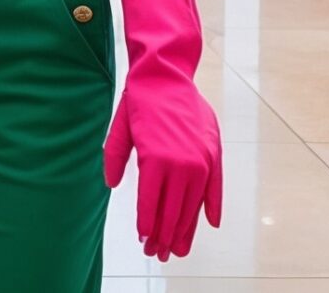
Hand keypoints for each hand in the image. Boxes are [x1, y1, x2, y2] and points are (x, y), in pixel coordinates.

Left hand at [102, 0, 222, 260]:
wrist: (167, 74)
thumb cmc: (139, 101)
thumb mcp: (119, 129)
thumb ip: (114, 158)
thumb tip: (114, 185)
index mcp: (155, 159)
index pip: (151, 204)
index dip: (147, 226)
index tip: (145, 241)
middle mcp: (181, 163)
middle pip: (173, 210)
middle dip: (166, 235)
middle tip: (160, 254)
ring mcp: (201, 159)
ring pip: (193, 204)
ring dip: (187, 228)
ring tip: (181, 248)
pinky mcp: (213, 153)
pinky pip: (215, 187)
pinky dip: (212, 206)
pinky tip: (209, 224)